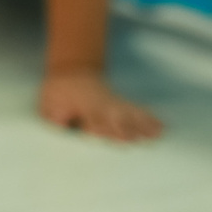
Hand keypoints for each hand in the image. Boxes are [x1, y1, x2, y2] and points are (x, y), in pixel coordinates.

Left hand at [38, 66, 162, 142]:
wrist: (73, 72)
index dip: (99, 128)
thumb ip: (54, 114)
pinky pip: (138, 111)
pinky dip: (150, 119)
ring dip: (142, 125)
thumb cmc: (58, 94)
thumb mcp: (48, 103)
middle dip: (123, 128)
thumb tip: (60, 120)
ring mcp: (114, 105)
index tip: (106, 135)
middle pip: (115, 118)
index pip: (92, 120)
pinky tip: (162, 128)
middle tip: (133, 139)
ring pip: (130, 114)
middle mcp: (101, 107)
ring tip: (156, 135)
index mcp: (82, 108)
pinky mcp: (122, 105)